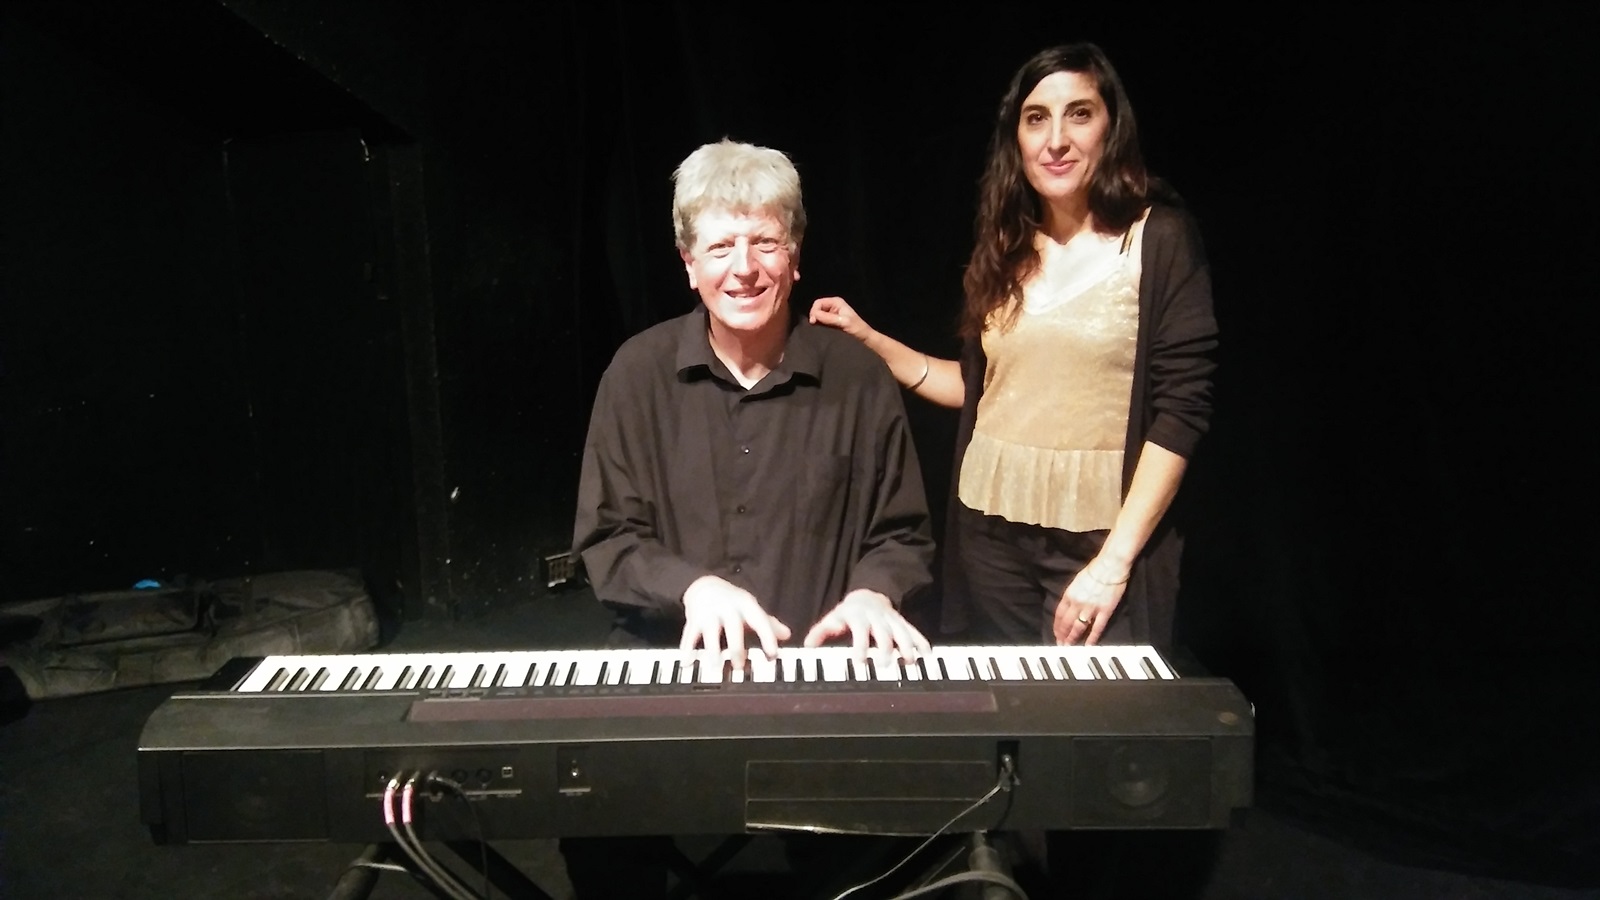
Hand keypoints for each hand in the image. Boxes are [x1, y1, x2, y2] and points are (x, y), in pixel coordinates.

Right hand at [681, 576, 791, 669]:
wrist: (704, 585)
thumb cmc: (732, 602)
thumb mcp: (751, 608)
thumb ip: (768, 623)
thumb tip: (787, 635)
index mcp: (746, 605)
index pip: (759, 620)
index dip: (767, 637)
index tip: (772, 654)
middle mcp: (728, 608)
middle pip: (733, 627)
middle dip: (736, 647)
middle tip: (740, 665)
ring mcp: (709, 613)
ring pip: (710, 632)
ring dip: (712, 650)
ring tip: (714, 666)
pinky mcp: (694, 619)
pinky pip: (690, 634)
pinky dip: (687, 648)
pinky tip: (686, 662)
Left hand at [804, 589, 930, 661]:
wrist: (868, 595)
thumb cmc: (848, 613)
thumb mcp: (833, 619)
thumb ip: (820, 632)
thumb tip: (807, 646)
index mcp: (858, 617)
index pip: (859, 632)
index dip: (860, 646)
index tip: (860, 661)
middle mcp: (877, 618)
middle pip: (883, 634)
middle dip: (885, 649)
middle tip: (886, 665)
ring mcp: (891, 620)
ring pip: (902, 632)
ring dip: (906, 647)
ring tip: (910, 662)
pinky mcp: (902, 623)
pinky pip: (914, 631)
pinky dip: (921, 641)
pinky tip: (927, 654)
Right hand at [808, 296, 874, 342]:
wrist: (864, 337)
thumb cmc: (857, 328)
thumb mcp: (843, 322)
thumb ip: (828, 318)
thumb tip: (813, 316)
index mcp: (836, 301)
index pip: (818, 303)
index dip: (814, 311)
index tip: (813, 322)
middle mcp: (833, 306)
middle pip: (817, 308)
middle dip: (814, 316)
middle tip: (815, 325)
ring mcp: (832, 313)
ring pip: (818, 315)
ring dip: (817, 321)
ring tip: (819, 328)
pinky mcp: (831, 321)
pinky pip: (821, 321)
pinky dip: (819, 325)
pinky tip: (822, 329)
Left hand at [1053, 562, 1129, 644]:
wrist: (1110, 566)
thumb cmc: (1094, 570)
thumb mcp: (1076, 582)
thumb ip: (1072, 595)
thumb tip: (1068, 606)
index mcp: (1069, 595)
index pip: (1059, 615)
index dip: (1057, 626)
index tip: (1056, 634)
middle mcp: (1077, 603)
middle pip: (1066, 623)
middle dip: (1062, 635)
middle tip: (1060, 645)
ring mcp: (1090, 609)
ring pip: (1078, 628)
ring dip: (1072, 638)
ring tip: (1069, 647)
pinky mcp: (1104, 611)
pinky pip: (1096, 628)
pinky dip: (1092, 638)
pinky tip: (1088, 646)